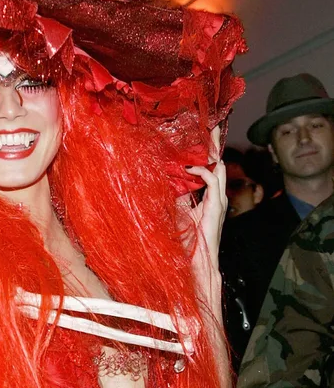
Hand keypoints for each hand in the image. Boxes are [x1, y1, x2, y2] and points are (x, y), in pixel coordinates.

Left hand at [178, 126, 226, 271]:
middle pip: (218, 163)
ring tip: (204, 136)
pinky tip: (190, 167)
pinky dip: (202, 171)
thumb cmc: (188, 243)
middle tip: (209, 125)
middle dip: (213, 144)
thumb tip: (168, 180)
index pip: (211, 169)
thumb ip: (177, 197)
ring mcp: (218, 201)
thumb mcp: (178, 213)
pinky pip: (213, 181)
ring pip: (219, 168)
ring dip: (210, 152)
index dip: (207, 152)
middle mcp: (216, 197)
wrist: (197, 262)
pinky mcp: (216, 207)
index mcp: (209, 198)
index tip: (202, 135)